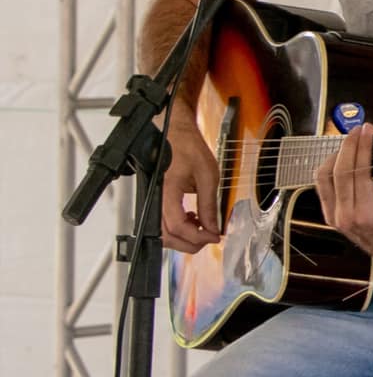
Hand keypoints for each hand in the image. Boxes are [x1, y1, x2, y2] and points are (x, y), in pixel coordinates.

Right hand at [162, 120, 220, 253]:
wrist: (174, 133)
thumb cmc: (188, 147)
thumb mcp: (208, 176)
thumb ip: (209, 205)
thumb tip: (213, 227)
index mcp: (166, 189)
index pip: (177, 225)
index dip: (197, 236)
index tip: (214, 236)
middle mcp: (155, 197)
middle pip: (165, 235)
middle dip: (189, 243)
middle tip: (208, 238)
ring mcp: (153, 199)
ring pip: (162, 232)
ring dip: (182, 237)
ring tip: (201, 226)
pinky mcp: (156, 198)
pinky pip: (162, 222)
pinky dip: (177, 228)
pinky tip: (192, 218)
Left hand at [315, 124, 372, 262]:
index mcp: (366, 214)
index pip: (358, 172)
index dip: (362, 147)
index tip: (367, 131)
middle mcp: (345, 216)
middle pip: (338, 171)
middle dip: (348, 146)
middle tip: (358, 131)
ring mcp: (333, 217)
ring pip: (323, 176)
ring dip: (335, 155)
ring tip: (349, 144)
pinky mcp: (328, 215)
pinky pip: (321, 186)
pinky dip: (329, 168)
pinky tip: (341, 159)